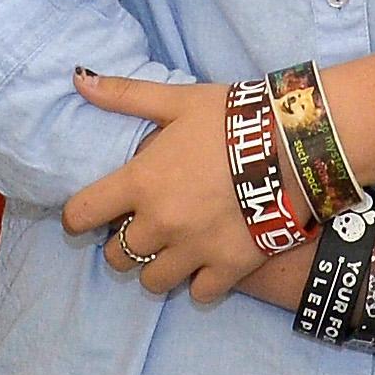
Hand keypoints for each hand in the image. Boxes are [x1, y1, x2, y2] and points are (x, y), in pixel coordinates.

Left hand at [61, 73, 253, 303]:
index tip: (91, 214)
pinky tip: (207, 263)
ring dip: (158, 267)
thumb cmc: (233, 118)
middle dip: (123, 242)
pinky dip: (200, 283)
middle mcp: (160, 222)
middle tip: (144, 225)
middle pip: (116, 256)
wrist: (296, 143)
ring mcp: (194, 250)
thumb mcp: (179, 100)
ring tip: (174, 248)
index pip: (81, 214)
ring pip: (152, 281)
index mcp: (141, 182)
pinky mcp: (228, 268)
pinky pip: (199, 294)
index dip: (79, 216)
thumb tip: (78, 80)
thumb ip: (126, 95)